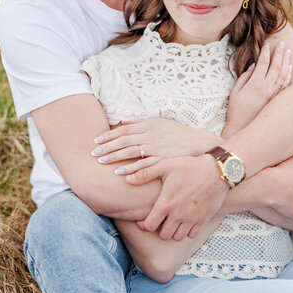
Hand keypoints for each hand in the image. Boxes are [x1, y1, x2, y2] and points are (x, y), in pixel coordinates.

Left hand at [91, 118, 222, 172]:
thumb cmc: (179, 133)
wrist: (199, 144)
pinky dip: (130, 168)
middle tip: (93, 152)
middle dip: (107, 146)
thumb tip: (124, 120)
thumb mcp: (161, 122)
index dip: (109, 135)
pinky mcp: (162, 160)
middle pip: (125, 140)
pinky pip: (143, 165)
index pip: (124, 129)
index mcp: (149, 125)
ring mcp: (156, 148)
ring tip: (101, 161)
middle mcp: (151, 135)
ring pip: (131, 152)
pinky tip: (119, 173)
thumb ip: (141, 121)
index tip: (96, 140)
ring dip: (115, 157)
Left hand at [125, 155, 228, 240]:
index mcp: (165, 204)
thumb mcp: (166, 166)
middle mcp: (177, 215)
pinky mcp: (203, 220)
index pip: (149, 226)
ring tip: (171, 221)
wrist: (216, 171)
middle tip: (159, 221)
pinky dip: (187, 231)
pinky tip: (185, 221)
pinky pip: (191, 234)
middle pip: (163, 235)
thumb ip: (145, 174)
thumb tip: (127, 179)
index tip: (143, 221)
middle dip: (159, 229)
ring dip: (172, 231)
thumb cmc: (189, 166)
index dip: (143, 225)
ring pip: (177, 237)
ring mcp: (191, 219)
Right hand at [225, 41, 291, 134]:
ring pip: (283, 75)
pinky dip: (288, 75)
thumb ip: (244, 77)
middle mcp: (267, 88)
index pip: (263, 63)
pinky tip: (290, 68)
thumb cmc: (235, 110)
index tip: (267, 43)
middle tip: (283, 43)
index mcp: (255, 84)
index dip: (266, 52)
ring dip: (286, 62)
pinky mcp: (277, 102)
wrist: (242, 128)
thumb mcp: (235, 91)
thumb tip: (253, 66)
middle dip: (279, 53)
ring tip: (289, 52)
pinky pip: (285, 86)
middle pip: (276, 66)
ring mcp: (274, 95)